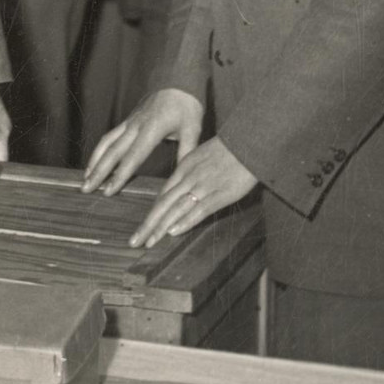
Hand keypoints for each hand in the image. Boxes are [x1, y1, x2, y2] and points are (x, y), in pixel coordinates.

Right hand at [81, 88, 202, 195]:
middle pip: (113, 151)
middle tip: (85, 189)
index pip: (133, 157)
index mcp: (152, 129)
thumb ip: (186, 153)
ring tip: (85, 178)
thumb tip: (184, 177)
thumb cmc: (187, 105)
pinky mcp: (128, 120)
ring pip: (107, 142)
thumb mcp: (192, 129)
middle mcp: (136, 125)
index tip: (108, 191)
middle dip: (98, 171)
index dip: (119, 175)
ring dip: (94, 161)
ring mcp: (130, 121)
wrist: (178, 80)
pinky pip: (110, 136)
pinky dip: (100, 150)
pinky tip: (95, 162)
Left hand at [129, 138, 257, 247]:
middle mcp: (189, 177)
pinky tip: (173, 232)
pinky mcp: (220, 194)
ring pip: (176, 209)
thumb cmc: (228, 149)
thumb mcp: (203, 155)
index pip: (163, 194)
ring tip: (148, 242)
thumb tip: (182, 189)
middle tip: (135, 241)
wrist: (248, 141)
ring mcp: (203, 186)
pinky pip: (199, 210)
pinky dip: (185, 221)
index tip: (143, 227)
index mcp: (185, 167)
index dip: (152, 213)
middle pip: (163, 204)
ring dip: (160, 228)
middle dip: (148, 225)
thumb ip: (191, 171)